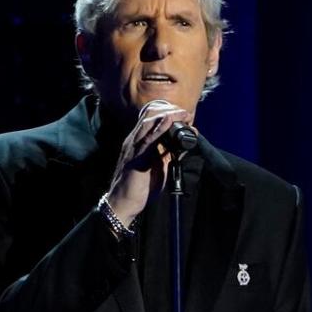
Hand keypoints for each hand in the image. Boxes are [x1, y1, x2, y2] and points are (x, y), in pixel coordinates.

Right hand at [105, 100, 191, 226]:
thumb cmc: (140, 186)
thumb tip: (183, 147)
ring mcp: (134, 146)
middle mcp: (135, 140)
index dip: (169, 112)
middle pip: (151, 114)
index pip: (152, 118)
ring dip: (168, 115)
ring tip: (183, 114)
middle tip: (187, 115)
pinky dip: (159, 127)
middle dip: (171, 110)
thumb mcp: (158, 166)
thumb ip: (168, 155)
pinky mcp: (136, 156)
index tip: (185, 115)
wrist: (124, 202)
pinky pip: (148, 138)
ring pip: (149, 121)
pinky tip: (169, 120)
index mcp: (139, 141)